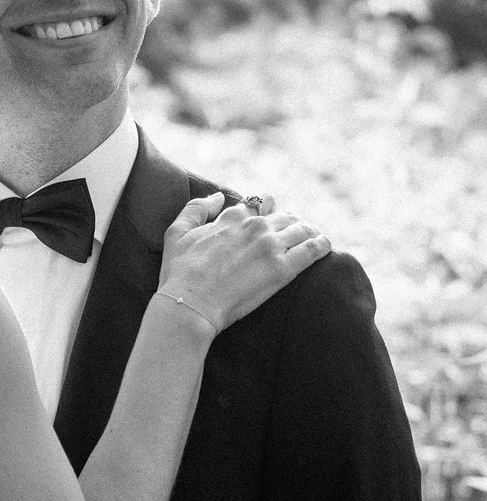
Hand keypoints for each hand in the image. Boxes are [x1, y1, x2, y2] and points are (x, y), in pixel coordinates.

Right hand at [159, 193, 330, 332]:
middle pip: (285, 215)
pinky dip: (322, 245)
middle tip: (295, 233)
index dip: (267, 210)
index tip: (270, 220)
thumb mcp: (176, 233)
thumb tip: (219, 195)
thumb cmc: (179, 274)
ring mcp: (271, 246)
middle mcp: (255, 226)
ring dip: (308, 231)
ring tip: (312, 239)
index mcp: (233, 217)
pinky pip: (313, 249)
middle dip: (291, 222)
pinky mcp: (283, 269)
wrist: (189, 304)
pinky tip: (324, 247)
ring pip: (302, 228)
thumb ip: (196, 208)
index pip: (260, 203)